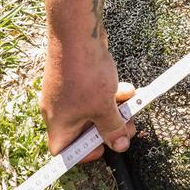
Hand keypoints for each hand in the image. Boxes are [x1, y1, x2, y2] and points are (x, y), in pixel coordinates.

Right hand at [40, 38, 135, 161]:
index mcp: (58, 123)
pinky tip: (127, 89)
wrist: (79, 36)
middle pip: (85, 131)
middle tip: (129, 124)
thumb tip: (120, 146)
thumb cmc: (85, 74)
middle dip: (110, 128)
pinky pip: (97, 95)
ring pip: (95, 111)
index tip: (106, 146)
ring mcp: (69, 94)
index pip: (64, 151)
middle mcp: (59, 110)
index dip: (85, 153)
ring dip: (116, 110)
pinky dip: (113, 94)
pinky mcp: (79, 80)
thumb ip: (112, 129)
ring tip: (131, 104)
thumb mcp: (104, 108)